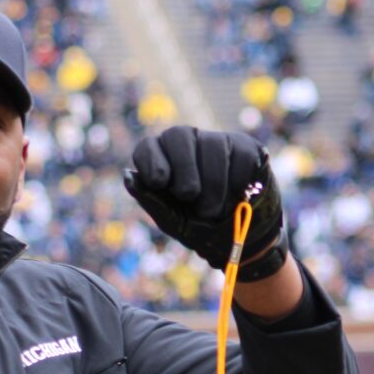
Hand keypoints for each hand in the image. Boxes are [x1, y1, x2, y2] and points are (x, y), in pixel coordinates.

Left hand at [123, 126, 284, 277]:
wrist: (239, 239)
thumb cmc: (198, 227)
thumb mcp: (172, 220)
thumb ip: (151, 199)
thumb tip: (128, 176)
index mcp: (161, 160)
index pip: (148, 146)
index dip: (151, 160)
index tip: (159, 182)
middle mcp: (186, 145)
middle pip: (178, 134)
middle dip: (183, 168)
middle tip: (189, 196)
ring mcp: (217, 142)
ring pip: (213, 145)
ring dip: (213, 185)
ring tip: (214, 211)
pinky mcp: (246, 147)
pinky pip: (240, 155)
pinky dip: (237, 182)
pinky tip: (238, 195)